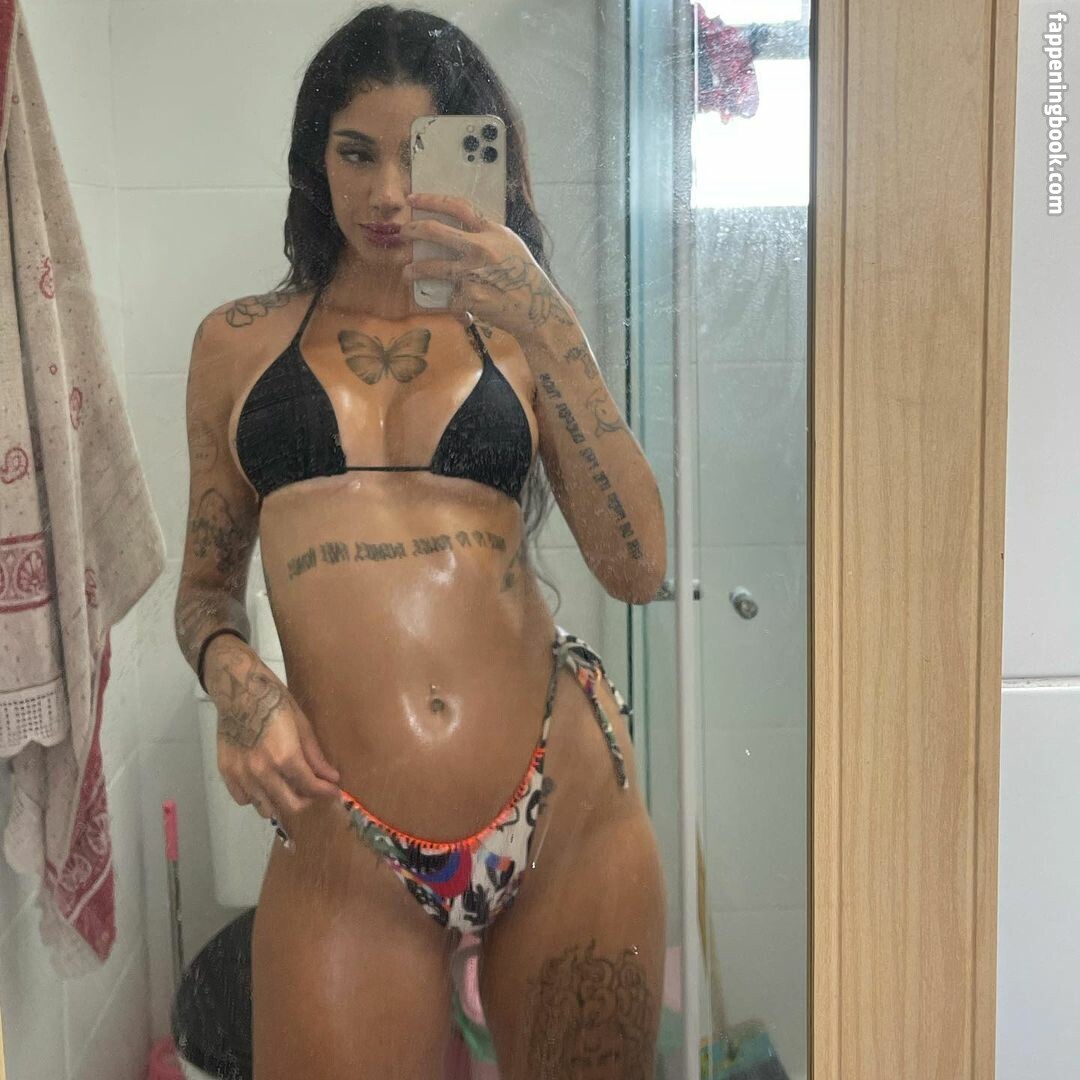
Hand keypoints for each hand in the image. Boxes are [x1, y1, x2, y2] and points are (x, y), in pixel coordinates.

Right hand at [207, 645, 340, 829]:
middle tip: (312, 790)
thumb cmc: (275, 702)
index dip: (326, 791)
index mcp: (285, 757)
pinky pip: (244, 799)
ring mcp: (242, 775)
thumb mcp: (301, 725)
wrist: (239, 690)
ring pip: (265, 808)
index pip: (310, 787)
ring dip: (280, 802)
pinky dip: (256, 797)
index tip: (334, 792)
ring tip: (287, 788)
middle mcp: (262, 772)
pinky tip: (264, 783)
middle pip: (290, 805)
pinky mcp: (226, 773)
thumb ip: (315, 756)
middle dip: (307, 800)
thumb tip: (331, 777)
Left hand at [401, 192, 576, 339]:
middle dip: (412, 230)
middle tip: (403, 233)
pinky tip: (465, 314)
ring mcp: (472, 273)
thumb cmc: (526, 279)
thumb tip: (460, 229)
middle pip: (435, 232)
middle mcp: (481, 248)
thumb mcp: (512, 247)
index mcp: (493, 232)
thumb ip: (487, 236)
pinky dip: (456, 309)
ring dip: (414, 271)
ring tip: (408, 274)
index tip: (413, 199)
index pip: (458, 206)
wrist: (538, 310)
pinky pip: (451, 301)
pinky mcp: (469, 297)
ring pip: (431, 268)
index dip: (431, 199)